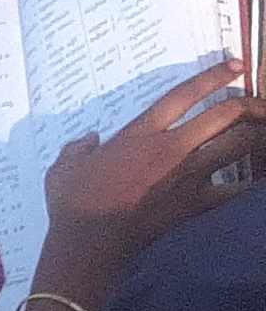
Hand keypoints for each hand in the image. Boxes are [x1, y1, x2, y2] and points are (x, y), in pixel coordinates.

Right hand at [41, 56, 262, 284]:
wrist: (89, 244)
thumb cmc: (74, 204)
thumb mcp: (63, 168)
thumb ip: (78, 148)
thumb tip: (88, 141)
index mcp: (141, 133)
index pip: (185, 94)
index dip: (214, 76)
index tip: (236, 66)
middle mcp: (173, 148)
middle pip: (226, 114)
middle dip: (251, 104)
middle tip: (259, 103)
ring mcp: (188, 176)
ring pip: (238, 145)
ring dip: (254, 136)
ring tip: (257, 133)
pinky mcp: (195, 203)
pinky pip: (234, 190)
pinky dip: (245, 184)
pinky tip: (249, 180)